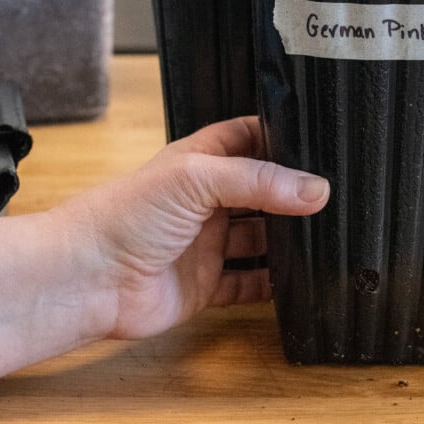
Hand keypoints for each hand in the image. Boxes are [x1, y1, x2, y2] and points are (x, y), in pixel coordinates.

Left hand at [53, 117, 329, 339]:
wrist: (85, 280)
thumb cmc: (124, 215)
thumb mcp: (196, 178)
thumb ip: (259, 180)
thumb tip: (317, 190)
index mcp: (200, 162)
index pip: (248, 138)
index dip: (280, 137)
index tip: (322, 140)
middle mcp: (206, 201)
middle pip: (261, 192)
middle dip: (294, 194)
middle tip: (338, 195)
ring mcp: (207, 245)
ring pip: (260, 239)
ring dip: (289, 239)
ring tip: (330, 234)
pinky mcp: (206, 286)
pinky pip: (248, 284)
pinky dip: (273, 284)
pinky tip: (301, 280)